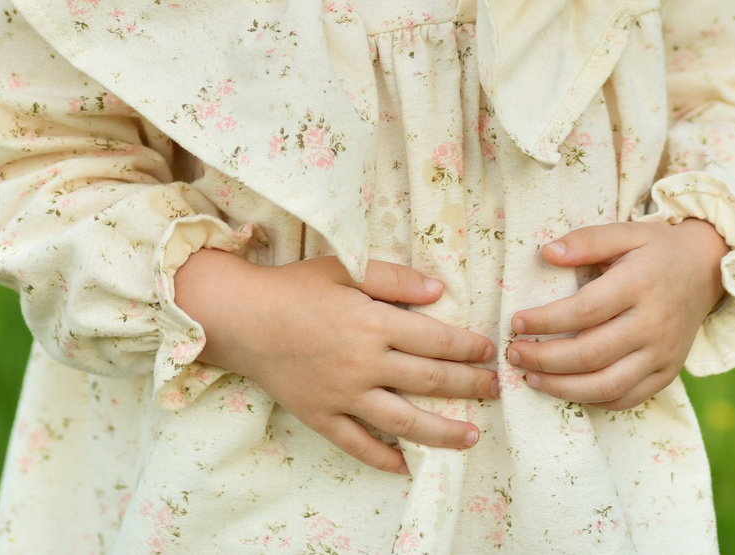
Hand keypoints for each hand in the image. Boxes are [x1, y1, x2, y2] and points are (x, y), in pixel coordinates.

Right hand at [172, 251, 497, 474]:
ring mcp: (343, 396)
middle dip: (468, 386)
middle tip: (494, 390)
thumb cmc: (294, 287)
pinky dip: (384, 458)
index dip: (467, 347)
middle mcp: (364, 364)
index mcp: (373, 323)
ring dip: (442, 431)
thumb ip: (393, 278)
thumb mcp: (345, 268)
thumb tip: (439, 292)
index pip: (436, 340)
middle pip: (429, 381)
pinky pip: (358, 445)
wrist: (241, 318)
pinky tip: (407, 466)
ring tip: (472, 437)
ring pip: (403, 422)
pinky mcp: (321, 417)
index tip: (489, 351)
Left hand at [508, 218, 729, 410]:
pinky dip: (594, 400)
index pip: (585, 311)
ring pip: (608, 385)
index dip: (546, 321)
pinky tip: (568, 390)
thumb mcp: (625, 232)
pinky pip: (628, 398)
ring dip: (564, 388)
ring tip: (532, 379)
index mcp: (639, 285)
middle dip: (545, 360)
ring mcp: (663, 354)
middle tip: (515, 355)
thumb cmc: (657, 249)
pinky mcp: (668, 373)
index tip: (516, 323)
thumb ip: (587, 241)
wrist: (708, 269)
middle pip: (591, 354)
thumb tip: (547, 253)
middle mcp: (653, 324)